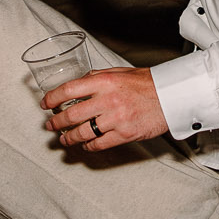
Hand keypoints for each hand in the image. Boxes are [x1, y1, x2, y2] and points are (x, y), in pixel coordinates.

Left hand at [43, 67, 165, 149]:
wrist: (172, 96)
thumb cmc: (148, 83)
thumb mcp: (119, 72)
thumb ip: (97, 77)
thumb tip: (79, 83)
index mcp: (104, 82)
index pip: (69, 90)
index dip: (52, 98)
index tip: (45, 104)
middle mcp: (108, 100)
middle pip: (71, 115)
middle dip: (56, 123)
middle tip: (50, 126)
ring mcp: (116, 119)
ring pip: (82, 133)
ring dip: (69, 138)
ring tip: (64, 140)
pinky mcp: (125, 134)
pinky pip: (99, 144)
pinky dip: (89, 146)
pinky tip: (85, 145)